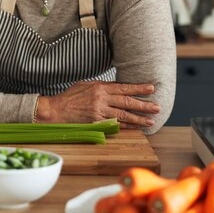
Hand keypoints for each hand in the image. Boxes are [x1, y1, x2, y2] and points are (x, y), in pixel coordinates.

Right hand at [36, 81, 159, 127]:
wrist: (55, 110)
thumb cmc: (69, 97)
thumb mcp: (85, 85)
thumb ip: (101, 86)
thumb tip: (115, 86)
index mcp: (99, 87)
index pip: (123, 87)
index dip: (138, 88)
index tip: (151, 88)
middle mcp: (101, 99)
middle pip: (127, 101)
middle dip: (144, 104)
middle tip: (157, 106)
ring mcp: (99, 112)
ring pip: (124, 115)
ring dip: (139, 118)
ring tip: (151, 120)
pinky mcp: (96, 123)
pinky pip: (115, 125)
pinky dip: (126, 126)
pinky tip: (136, 128)